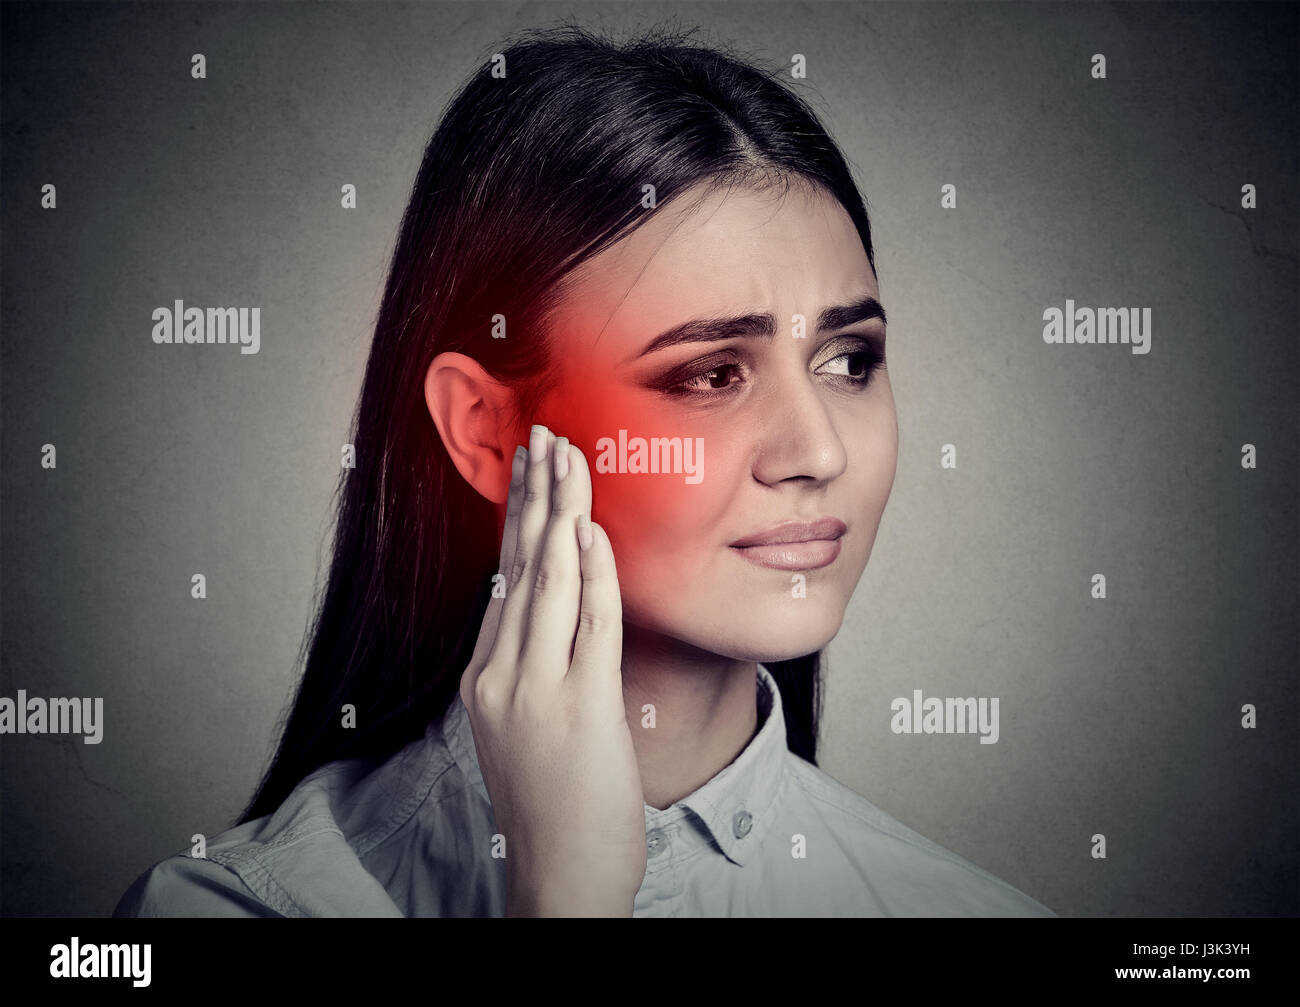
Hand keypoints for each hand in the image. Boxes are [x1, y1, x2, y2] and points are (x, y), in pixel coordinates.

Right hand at [458, 423, 645, 916]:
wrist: (561, 877)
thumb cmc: (553, 803)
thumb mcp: (524, 725)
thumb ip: (530, 664)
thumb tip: (545, 608)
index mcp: (485, 677)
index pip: (505, 580)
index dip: (519, 518)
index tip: (528, 469)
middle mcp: (499, 676)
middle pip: (519, 567)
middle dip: (533, 495)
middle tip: (544, 435)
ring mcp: (534, 691)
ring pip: (548, 582)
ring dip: (560, 512)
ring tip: (567, 456)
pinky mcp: (578, 708)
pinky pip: (589, 625)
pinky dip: (592, 571)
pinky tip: (592, 529)